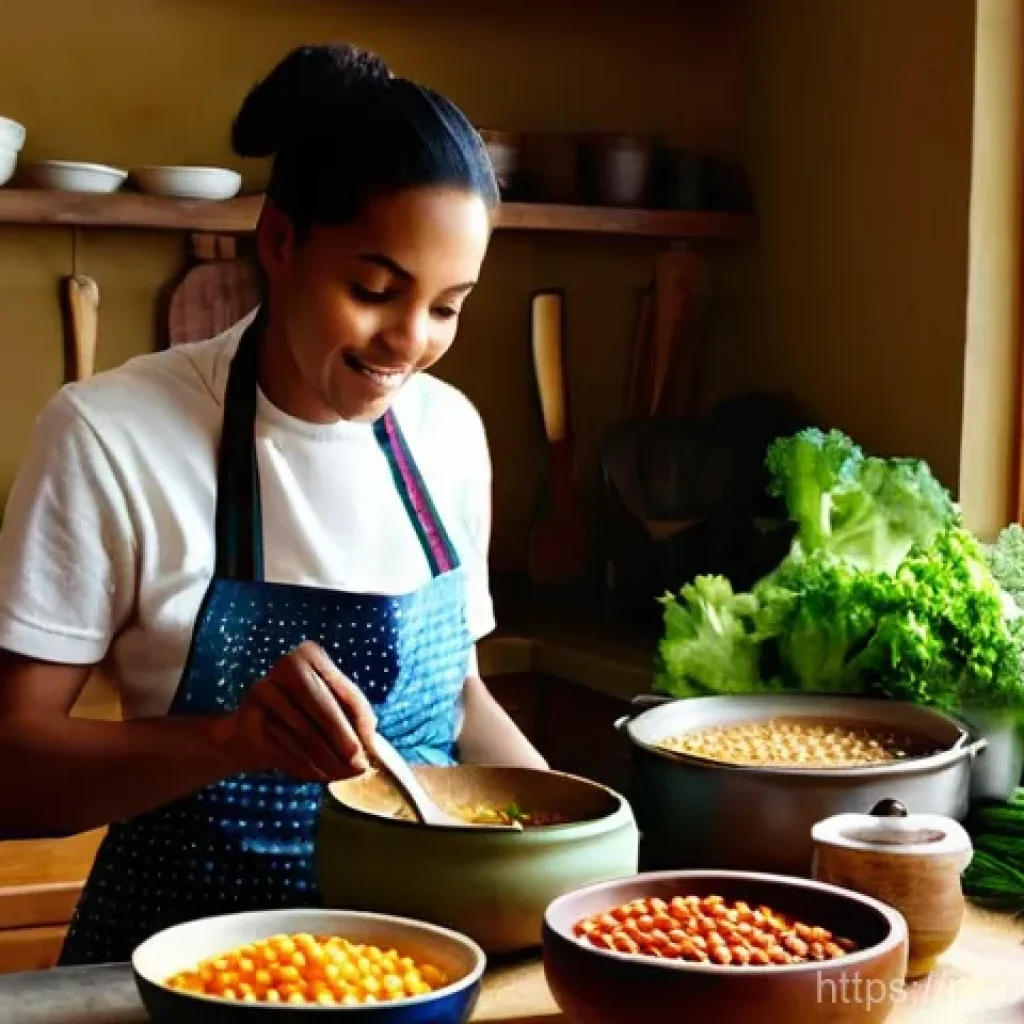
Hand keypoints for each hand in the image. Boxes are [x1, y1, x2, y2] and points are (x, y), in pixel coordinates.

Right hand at [215, 641, 377, 781]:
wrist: (249, 731)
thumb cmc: (302, 715)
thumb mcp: (330, 707)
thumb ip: (352, 717)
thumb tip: (370, 743)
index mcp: (310, 655)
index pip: (345, 691)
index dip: (359, 721)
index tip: (370, 747)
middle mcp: (286, 667)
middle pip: (324, 710)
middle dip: (344, 742)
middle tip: (359, 766)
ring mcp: (264, 692)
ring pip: (306, 736)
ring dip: (328, 762)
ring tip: (341, 774)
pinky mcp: (248, 720)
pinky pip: (286, 751)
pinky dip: (307, 768)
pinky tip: (319, 774)